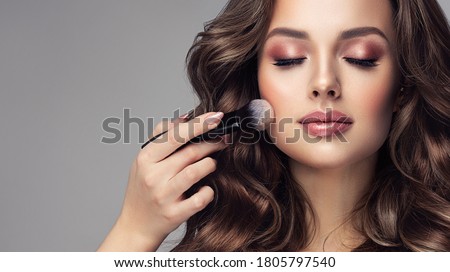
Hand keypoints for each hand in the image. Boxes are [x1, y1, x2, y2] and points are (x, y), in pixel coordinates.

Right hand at [97, 111, 226, 250]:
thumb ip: (161, 136)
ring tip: (212, 163)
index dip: (199, 124)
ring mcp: (163, 196)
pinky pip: (200, 198)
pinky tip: (207, 188)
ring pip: (196, 172)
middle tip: (224, 139)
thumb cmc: (142, 189)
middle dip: (212, 143)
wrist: (135, 226)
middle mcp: (153, 176)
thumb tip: (185, 117)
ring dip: (210, 164)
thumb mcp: (143, 160)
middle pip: (190, 152)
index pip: (176, 135)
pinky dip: (208, 191)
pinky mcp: (174, 214)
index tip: (217, 116)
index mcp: (145, 158)